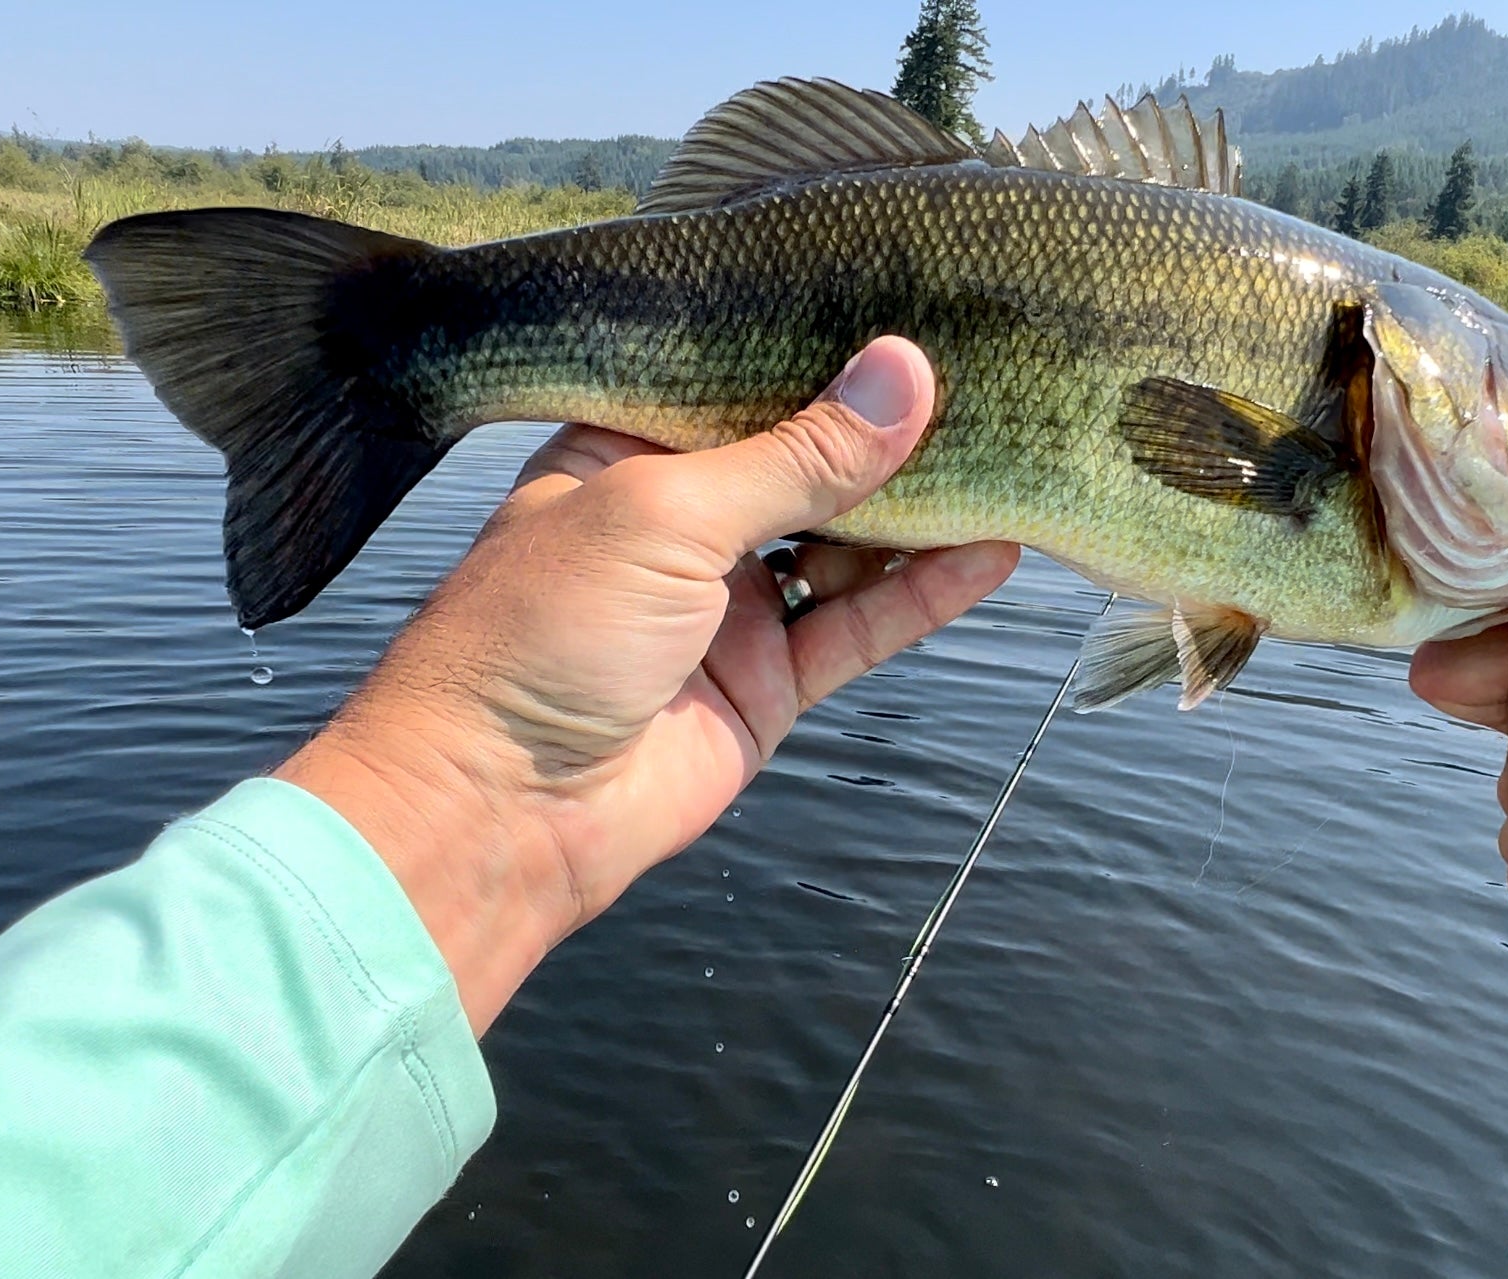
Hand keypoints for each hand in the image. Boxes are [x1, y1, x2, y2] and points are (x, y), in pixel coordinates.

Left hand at [275, 338, 1019, 1032]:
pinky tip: (989, 552)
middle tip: (985, 381)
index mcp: (628, 452)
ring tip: (1007, 457)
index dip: (821, 352)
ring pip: (845, 544)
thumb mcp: (667, 513)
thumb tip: (903, 374)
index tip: (913, 311)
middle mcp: (680, 521)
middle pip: (805, 461)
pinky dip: (923, 593)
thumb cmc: (541, 634)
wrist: (500, 810)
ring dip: (918, 511)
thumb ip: (796, 453)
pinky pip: (859, 626)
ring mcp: (727, 605)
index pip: (740, 381)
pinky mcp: (766, 682)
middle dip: (884, 431)